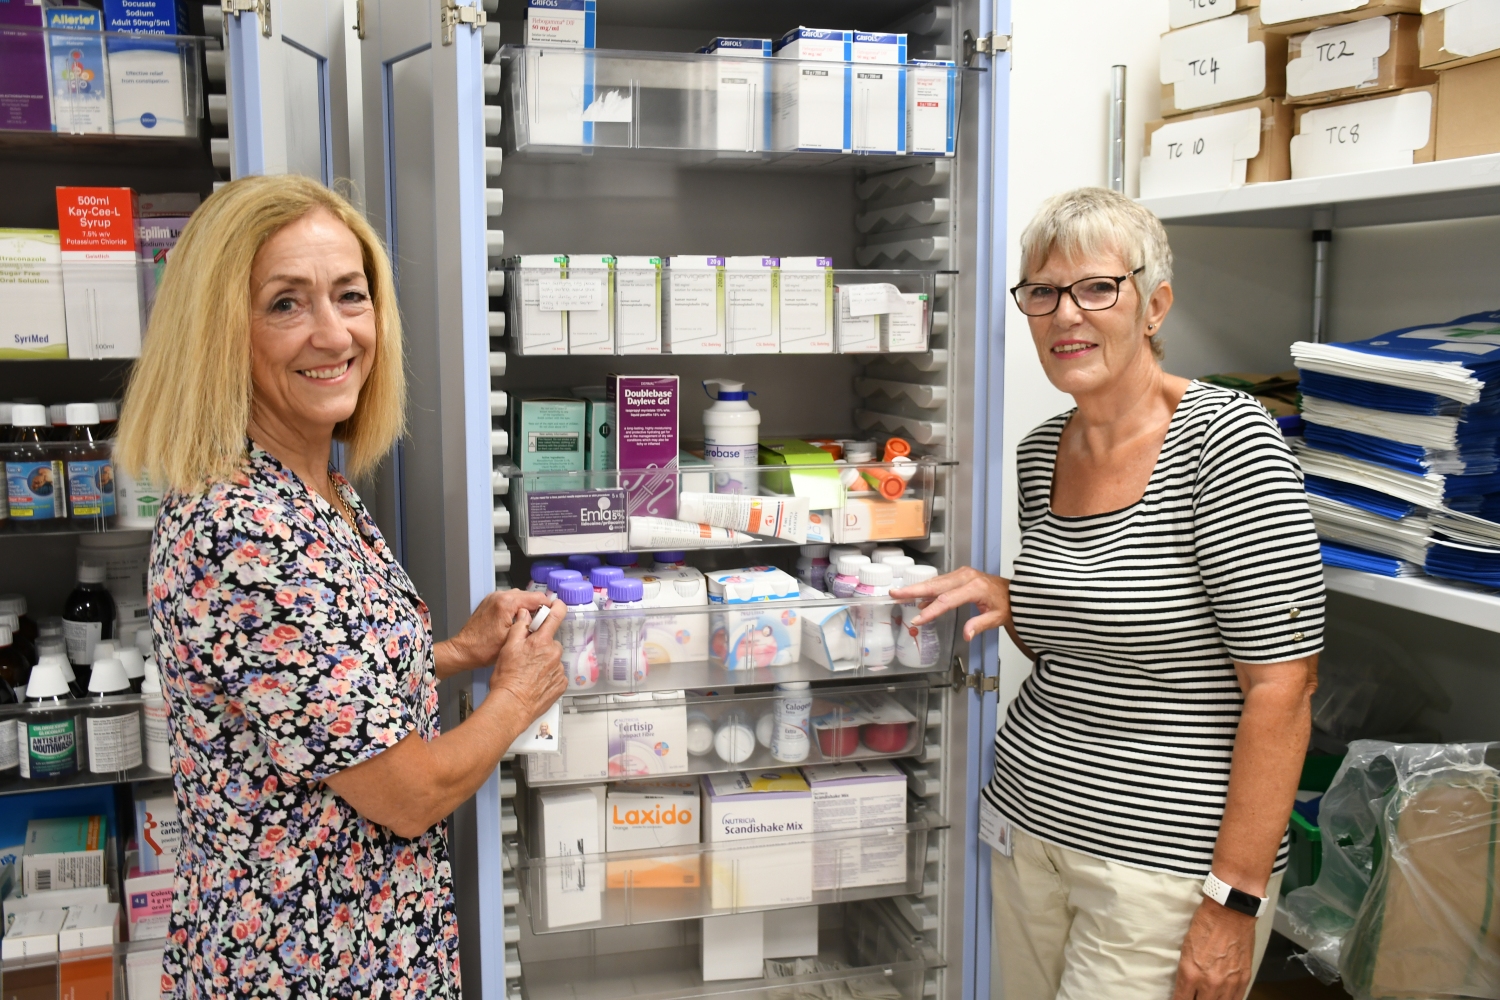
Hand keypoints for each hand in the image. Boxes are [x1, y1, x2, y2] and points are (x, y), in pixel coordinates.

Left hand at [442, 589, 551, 673]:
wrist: (463, 651)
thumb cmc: (483, 649)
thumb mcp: (513, 639)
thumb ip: (531, 625)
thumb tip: (544, 619)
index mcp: (506, 603)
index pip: (536, 597)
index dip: (548, 606)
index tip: (554, 614)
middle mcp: (499, 596)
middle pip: (528, 595)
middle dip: (537, 607)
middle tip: (543, 622)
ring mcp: (493, 598)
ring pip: (519, 597)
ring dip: (527, 607)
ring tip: (531, 623)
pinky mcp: (490, 603)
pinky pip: (509, 600)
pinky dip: (516, 608)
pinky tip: (518, 621)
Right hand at [489, 603, 566, 727]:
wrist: (512, 705)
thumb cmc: (507, 678)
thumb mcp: (508, 647)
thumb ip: (519, 628)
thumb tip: (525, 614)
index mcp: (541, 642)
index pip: (555, 617)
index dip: (557, 607)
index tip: (558, 604)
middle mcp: (554, 654)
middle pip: (551, 642)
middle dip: (542, 645)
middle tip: (527, 656)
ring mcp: (559, 670)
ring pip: (553, 659)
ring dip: (545, 662)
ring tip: (529, 672)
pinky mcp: (561, 684)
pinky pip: (557, 674)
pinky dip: (549, 676)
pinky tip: (536, 682)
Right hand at [890, 566, 1011, 640]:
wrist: (1014, 592)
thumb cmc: (1006, 605)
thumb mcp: (996, 618)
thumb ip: (979, 625)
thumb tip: (966, 635)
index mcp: (975, 588)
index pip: (947, 600)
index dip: (931, 611)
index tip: (917, 620)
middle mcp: (966, 577)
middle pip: (936, 585)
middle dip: (913, 590)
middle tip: (895, 593)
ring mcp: (962, 573)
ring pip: (935, 581)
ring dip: (917, 588)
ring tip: (899, 593)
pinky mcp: (960, 574)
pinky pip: (940, 581)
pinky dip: (928, 588)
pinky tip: (918, 597)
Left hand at [1171, 898, 1255, 999]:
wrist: (1230, 912)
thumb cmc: (1205, 925)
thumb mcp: (1186, 950)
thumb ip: (1187, 973)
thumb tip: (1186, 988)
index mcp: (1191, 973)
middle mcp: (1210, 982)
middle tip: (1193, 996)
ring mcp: (1229, 983)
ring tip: (1207, 995)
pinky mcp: (1243, 979)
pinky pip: (1237, 999)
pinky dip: (1228, 999)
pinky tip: (1223, 997)